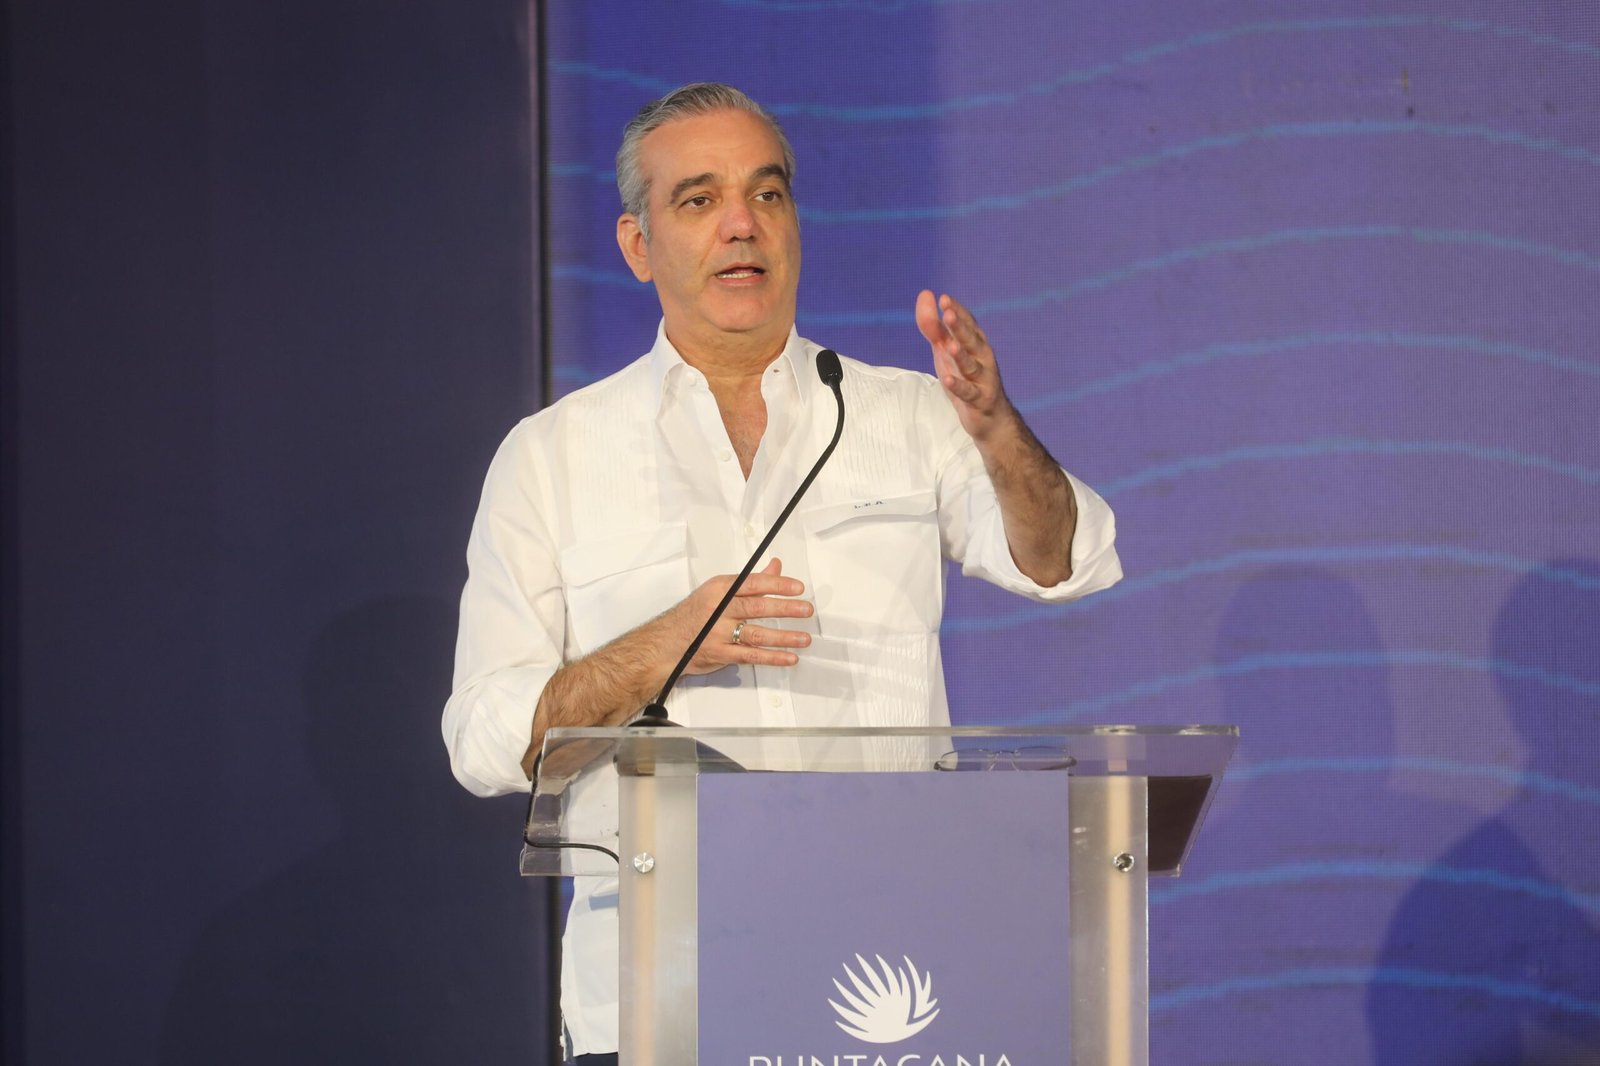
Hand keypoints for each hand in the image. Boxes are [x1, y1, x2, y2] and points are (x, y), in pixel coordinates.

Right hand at [671, 558, 812, 674]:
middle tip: (806, 609)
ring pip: (756, 633)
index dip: (777, 584)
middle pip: (756, 607)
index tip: (798, 587)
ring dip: (783, 637)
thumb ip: (751, 582)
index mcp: (721, 589)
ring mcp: (719, 633)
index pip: (753, 583)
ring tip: (804, 638)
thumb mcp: (719, 591)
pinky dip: (772, 657)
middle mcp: (719, 609)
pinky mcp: (720, 654)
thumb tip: (775, 567)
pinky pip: (750, 655)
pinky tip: (789, 657)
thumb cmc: (695, 614)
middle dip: (785, 608)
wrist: (666, 642)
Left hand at [915, 289, 1013, 441]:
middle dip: (960, 327)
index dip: (957, 311)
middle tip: (949, 314)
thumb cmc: (966, 377)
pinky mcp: (981, 400)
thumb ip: (933, 326)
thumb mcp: (946, 351)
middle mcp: (983, 358)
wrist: (990, 417)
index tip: (944, 299)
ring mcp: (984, 379)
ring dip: (961, 355)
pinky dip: (959, 386)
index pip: (968, 323)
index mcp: (976, 343)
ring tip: (950, 345)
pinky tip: (948, 379)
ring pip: (971, 365)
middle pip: (971, 340)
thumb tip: (925, 294)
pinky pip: (969, 392)